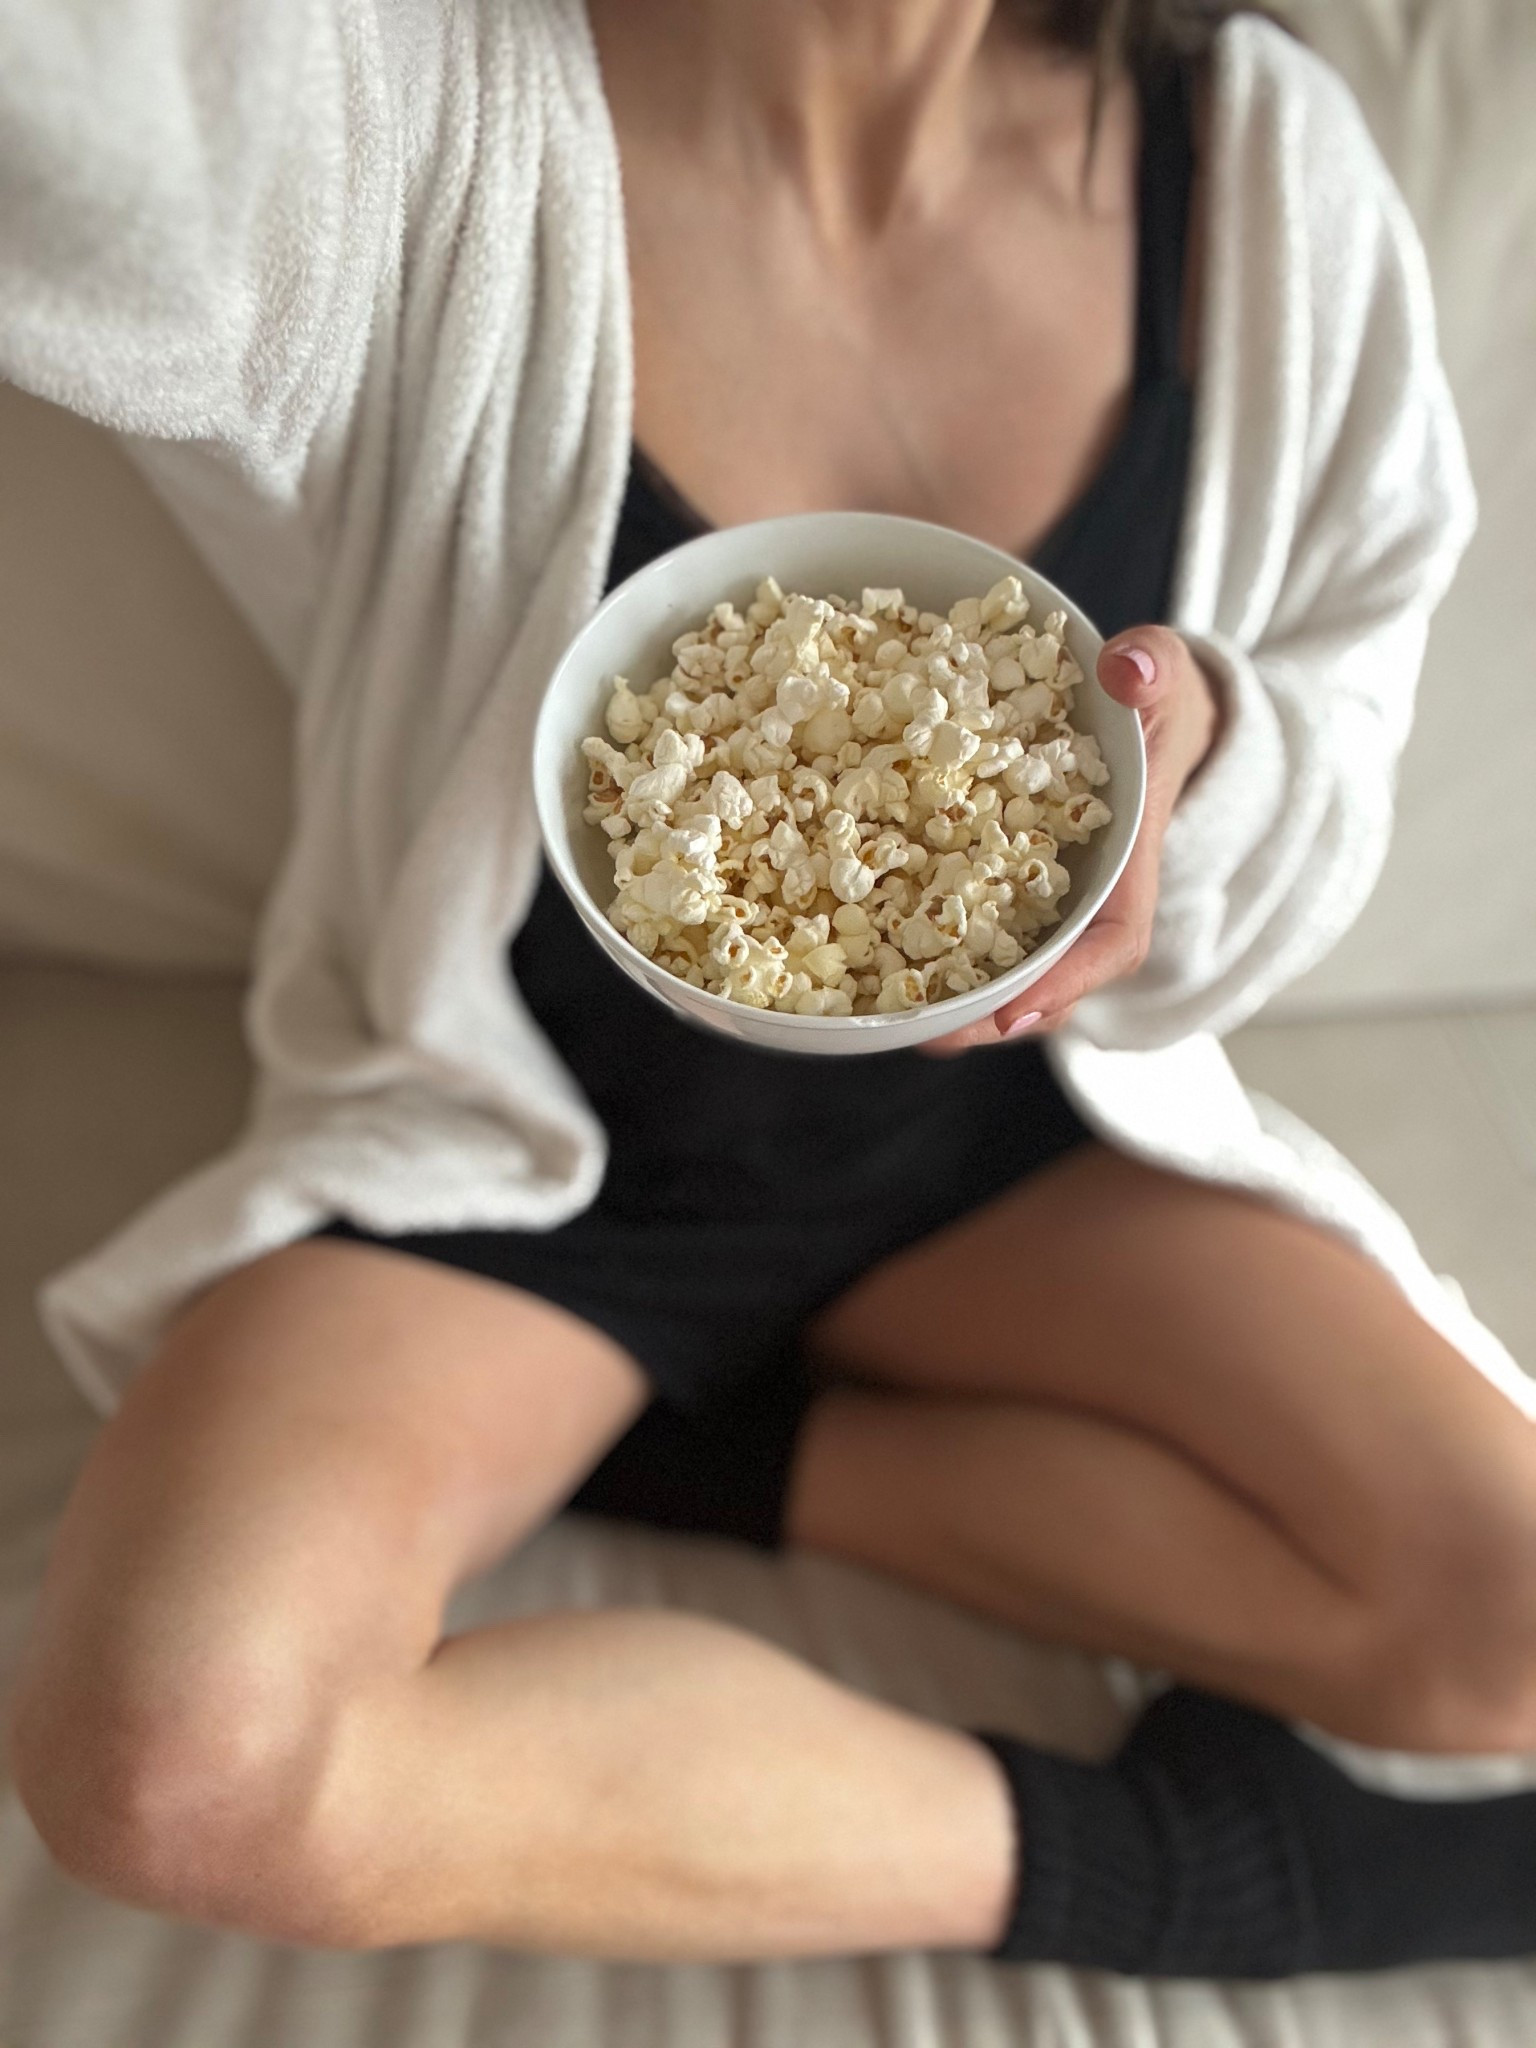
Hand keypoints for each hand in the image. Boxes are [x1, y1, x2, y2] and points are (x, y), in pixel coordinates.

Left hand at [921, 625, 1220, 1055]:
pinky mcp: (1007, 893)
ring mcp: (1046, 905)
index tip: (1013, 1012)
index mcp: (1128, 863)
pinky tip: (867, 964)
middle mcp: (1085, 901)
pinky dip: (928, 954)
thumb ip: (1153, 669)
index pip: (1112, 940)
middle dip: (990, 1018)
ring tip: (889, 1024)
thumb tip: (1127, 669)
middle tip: (925, 1036)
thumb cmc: (1155, 703)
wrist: (1152, 717)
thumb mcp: (1163, 676)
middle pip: (1049, 983)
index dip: (1066, 982)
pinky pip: (973, 936)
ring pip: (1007, 972)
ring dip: (953, 1002)